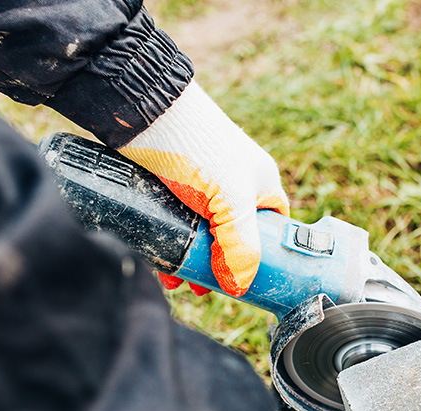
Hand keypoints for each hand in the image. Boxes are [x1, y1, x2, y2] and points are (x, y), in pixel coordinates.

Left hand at [119, 81, 288, 295]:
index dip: (264, 254)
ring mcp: (202, 184)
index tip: (247, 280)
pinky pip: (177, 222)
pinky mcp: (171, 184)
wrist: (147, 112)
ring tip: (177, 281)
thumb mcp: (230, 203)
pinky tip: (160, 261)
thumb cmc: (199, 149)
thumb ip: (240, 246)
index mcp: (261, 183)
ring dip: (192, 259)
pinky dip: (172, 243)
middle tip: (204, 288)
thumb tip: (239, 287)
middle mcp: (234, 183)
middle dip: (219, 264)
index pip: (274, 226)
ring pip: (203, 232)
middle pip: (233, 234)